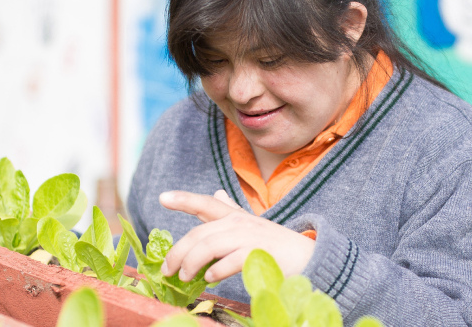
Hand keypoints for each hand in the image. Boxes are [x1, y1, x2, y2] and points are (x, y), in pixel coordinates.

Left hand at [158, 190, 314, 282]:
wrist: (309, 258)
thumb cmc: (276, 245)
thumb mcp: (252, 225)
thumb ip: (231, 211)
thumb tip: (216, 193)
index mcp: (235, 216)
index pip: (206, 204)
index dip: (184, 200)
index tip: (162, 197)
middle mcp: (239, 224)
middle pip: (199, 233)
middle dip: (178, 252)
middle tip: (166, 270)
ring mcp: (248, 238)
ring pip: (209, 247)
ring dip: (191, 263)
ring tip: (184, 278)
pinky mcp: (257, 255)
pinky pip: (228, 262)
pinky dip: (215, 271)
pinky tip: (210, 278)